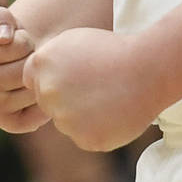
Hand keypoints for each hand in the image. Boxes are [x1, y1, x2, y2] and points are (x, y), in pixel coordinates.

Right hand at [0, 7, 47, 132]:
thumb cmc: (1, 35)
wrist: (2, 64)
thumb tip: (4, 38)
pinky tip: (31, 89)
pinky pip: (41, 112)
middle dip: (32, 58)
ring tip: (25, 72)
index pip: (21, 44)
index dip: (24, 39)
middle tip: (21, 59)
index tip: (12, 42)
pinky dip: (43, 100)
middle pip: (28, 68)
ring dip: (38, 77)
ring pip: (35, 88)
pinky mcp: (9, 124)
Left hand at [24, 27, 161, 152]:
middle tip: (94, 88)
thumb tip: (32, 82)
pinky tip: (115, 112)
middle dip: (66, 100)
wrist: (149, 68)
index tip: (76, 76)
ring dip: (82, 116)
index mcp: (40, 66)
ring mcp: (65, 118)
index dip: (56, 80)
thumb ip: (47, 62)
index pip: (34, 83)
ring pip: (66, 123)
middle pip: (48, 105)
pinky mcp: (86, 139)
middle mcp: (48, 93)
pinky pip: (85, 137)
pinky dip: (98, 130)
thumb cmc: (112, 50)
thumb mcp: (71, 42)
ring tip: (108, 98)